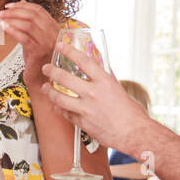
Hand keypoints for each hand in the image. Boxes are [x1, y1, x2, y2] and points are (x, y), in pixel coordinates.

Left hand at [0, 2, 60, 67]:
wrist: (40, 78)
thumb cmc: (35, 58)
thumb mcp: (33, 36)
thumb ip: (29, 21)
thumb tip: (21, 3)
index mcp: (54, 27)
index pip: (38, 10)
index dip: (22, 6)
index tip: (8, 6)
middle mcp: (54, 33)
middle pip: (32, 15)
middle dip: (13, 12)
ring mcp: (48, 42)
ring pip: (28, 25)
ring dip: (10, 20)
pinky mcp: (40, 52)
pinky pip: (24, 38)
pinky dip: (12, 30)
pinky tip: (3, 28)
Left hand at [40, 39, 149, 154]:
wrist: (134, 133)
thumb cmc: (131, 114)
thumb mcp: (118, 91)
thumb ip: (104, 85)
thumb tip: (95, 80)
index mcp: (105, 82)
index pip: (83, 61)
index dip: (70, 51)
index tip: (61, 46)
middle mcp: (93, 93)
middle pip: (65, 78)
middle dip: (52, 71)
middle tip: (46, 68)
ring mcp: (86, 108)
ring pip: (59, 97)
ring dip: (50, 92)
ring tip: (46, 88)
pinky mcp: (82, 122)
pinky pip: (66, 114)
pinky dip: (60, 110)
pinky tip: (57, 107)